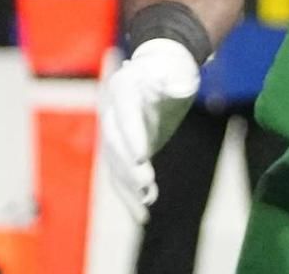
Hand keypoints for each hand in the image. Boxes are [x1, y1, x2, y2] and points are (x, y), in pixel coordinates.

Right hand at [99, 39, 200, 222]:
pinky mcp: (118, 151)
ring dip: (129, 186)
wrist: (160, 72)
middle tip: (147, 184)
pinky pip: (118, 177)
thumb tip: (164, 83)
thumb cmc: (173, 72)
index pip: (126, 115)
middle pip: (115, 143)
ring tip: (148, 203)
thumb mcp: (177, 74)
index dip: (132, 137)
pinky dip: (129, 197)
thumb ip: (170, 83)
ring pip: (114, 164)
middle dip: (129, 166)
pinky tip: (143, 215)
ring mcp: (111, 132)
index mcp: (123, 87)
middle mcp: (111, 111)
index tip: (142, 159)